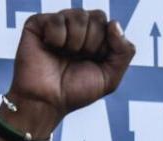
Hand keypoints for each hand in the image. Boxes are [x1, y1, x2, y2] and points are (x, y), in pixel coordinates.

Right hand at [6, 10, 134, 133]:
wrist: (46, 102)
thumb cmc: (74, 93)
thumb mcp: (110, 78)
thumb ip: (124, 52)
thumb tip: (113, 24)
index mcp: (93, 38)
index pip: (109, 24)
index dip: (104, 45)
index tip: (92, 62)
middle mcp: (75, 29)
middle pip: (97, 17)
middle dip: (92, 43)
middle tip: (77, 59)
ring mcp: (57, 25)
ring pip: (78, 16)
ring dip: (75, 41)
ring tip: (64, 55)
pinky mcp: (37, 25)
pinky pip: (56, 20)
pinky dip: (56, 38)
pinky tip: (50, 48)